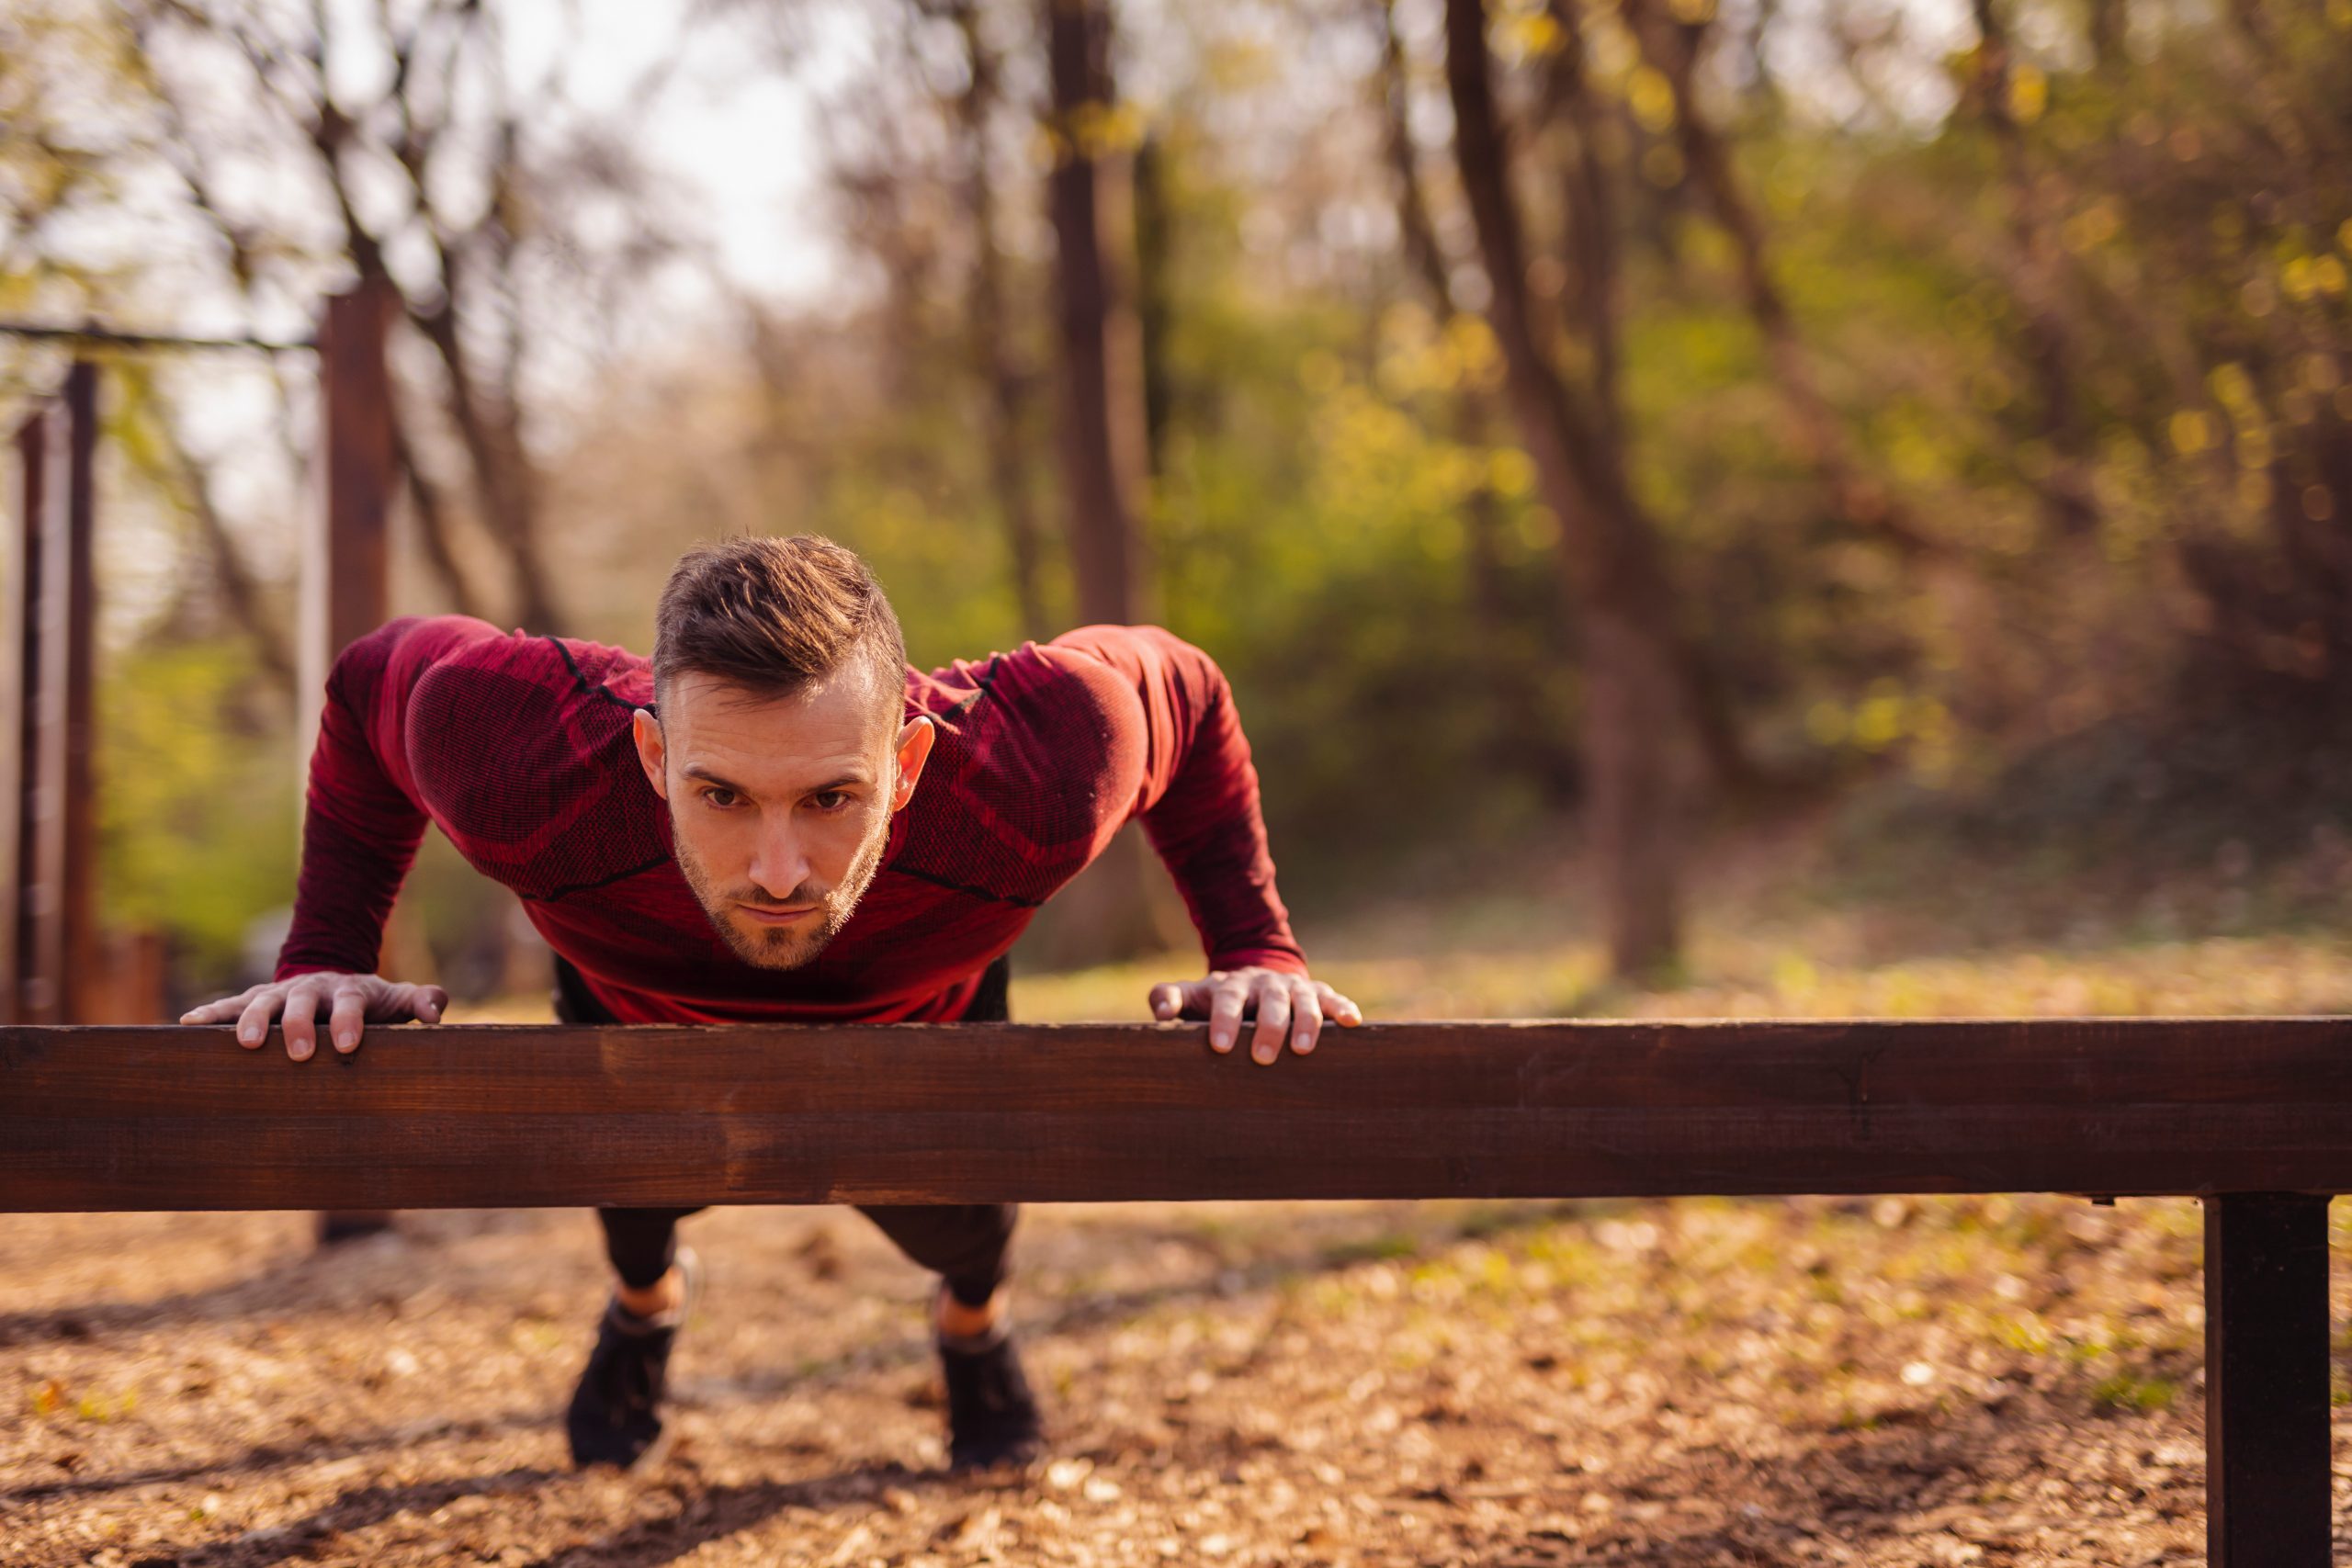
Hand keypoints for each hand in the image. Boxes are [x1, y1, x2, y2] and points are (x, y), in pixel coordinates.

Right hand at [179, 972, 449, 1061]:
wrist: (330, 979)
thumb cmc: (367, 1001)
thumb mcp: (395, 999)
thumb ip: (419, 1002)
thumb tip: (436, 1013)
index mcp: (347, 990)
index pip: (350, 1003)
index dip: (349, 1021)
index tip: (348, 1045)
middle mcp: (309, 989)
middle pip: (302, 1003)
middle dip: (299, 1026)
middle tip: (299, 1054)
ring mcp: (278, 994)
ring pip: (261, 1003)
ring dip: (252, 1021)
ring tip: (245, 1044)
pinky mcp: (253, 1000)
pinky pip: (227, 1005)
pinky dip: (208, 1013)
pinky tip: (186, 1024)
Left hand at [1147, 967, 1363, 1064]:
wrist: (1253, 979)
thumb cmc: (1217, 1001)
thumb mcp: (1192, 997)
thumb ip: (1170, 999)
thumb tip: (1160, 1013)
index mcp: (1231, 986)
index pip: (1227, 999)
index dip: (1224, 1020)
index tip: (1220, 1046)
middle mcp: (1264, 984)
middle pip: (1269, 1001)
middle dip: (1268, 1027)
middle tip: (1263, 1057)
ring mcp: (1293, 987)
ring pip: (1303, 999)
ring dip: (1305, 1021)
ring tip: (1302, 1048)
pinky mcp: (1317, 993)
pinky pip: (1332, 998)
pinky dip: (1342, 1008)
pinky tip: (1352, 1022)